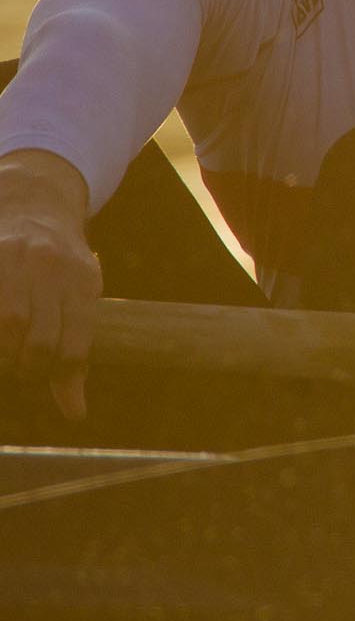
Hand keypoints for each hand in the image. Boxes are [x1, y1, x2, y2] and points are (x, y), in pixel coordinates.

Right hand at [0, 151, 99, 419]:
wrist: (34, 206)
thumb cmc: (62, 269)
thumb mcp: (81, 299)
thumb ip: (74, 356)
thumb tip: (75, 414)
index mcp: (81, 279)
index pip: (73, 342)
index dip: (59, 374)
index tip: (45, 378)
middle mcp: (49, 266)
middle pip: (37, 337)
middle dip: (28, 365)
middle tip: (21, 370)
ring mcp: (12, 259)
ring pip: (7, 322)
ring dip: (6, 351)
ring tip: (8, 354)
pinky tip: (1, 334)